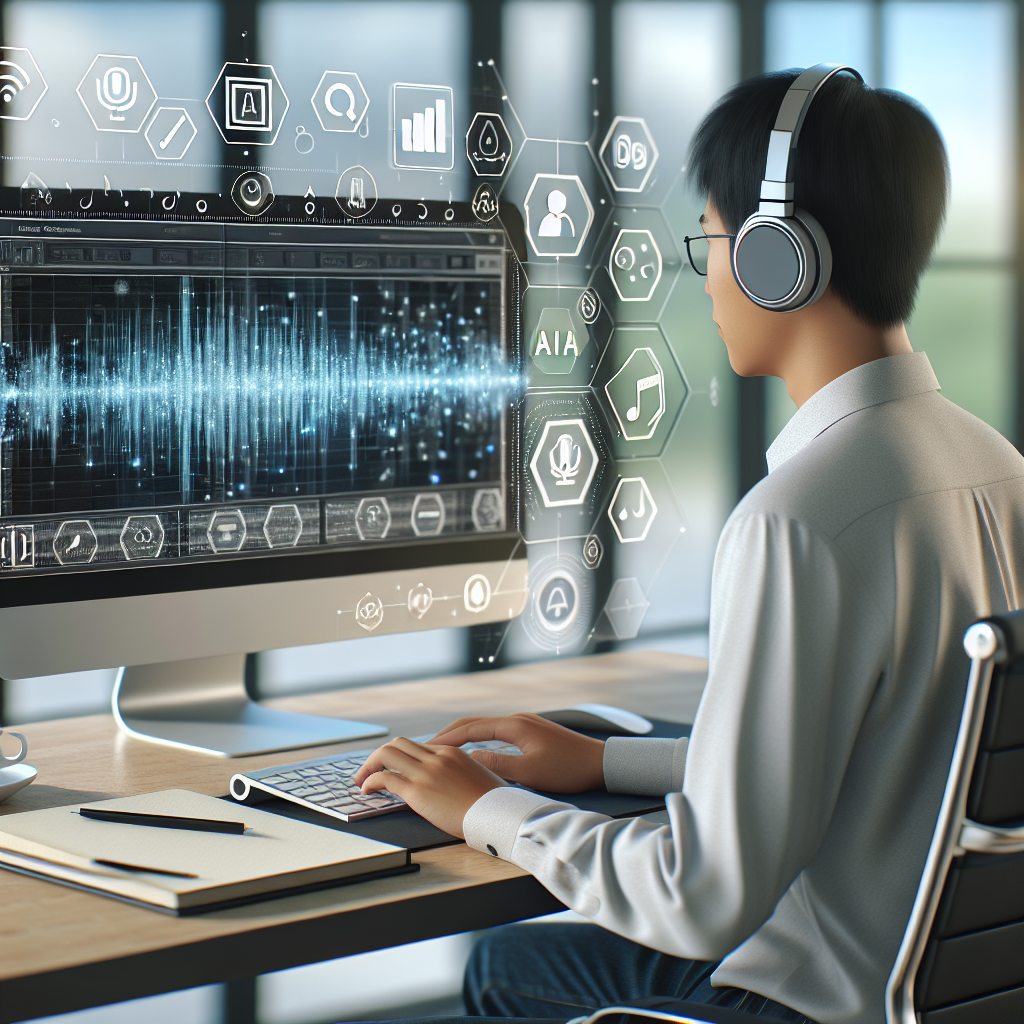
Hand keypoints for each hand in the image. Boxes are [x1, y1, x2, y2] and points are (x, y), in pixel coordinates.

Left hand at [352, 737, 506, 838]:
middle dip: (378, 756)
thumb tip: (451, 782)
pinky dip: (371, 782)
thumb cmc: (493, 803)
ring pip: (386, 754)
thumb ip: (460, 772)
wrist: (497, 814)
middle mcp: (436, 757)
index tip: (391, 767)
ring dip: (369, 766)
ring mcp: (426, 772)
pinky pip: (385, 779)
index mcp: (451, 752)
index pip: (416, 746)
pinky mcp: (417, 790)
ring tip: (362, 780)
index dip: (399, 757)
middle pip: (397, 744)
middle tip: (369, 770)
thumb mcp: (478, 776)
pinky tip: (367, 790)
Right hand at [429, 713, 604, 793]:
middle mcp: (517, 719)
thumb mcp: (530, 773)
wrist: (599, 763)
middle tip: (427, 746)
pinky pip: (497, 731)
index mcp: (514, 726)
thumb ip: (497, 765)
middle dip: (450, 734)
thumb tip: (469, 759)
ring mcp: (525, 723)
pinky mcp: (531, 731)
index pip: (471, 728)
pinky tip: (475, 749)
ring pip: (486, 727)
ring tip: (445, 748)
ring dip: (464, 736)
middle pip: (475, 722)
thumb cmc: (568, 769)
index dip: (447, 737)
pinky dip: (480, 738)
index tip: (427, 746)